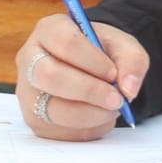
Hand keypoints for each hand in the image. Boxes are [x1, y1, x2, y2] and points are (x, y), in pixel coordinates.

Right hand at [14, 14, 147, 141]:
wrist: (91, 71)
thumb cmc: (102, 54)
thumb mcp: (123, 46)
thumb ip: (132, 61)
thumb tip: (128, 88)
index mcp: (49, 30)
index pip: (65, 42)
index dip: (92, 61)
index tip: (113, 74)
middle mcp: (30, 58)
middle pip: (50, 76)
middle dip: (89, 91)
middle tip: (117, 99)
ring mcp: (29, 91)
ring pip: (56, 109)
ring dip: (92, 114)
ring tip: (112, 107)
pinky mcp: (35, 119)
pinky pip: (62, 132)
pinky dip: (89, 128)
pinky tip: (98, 116)